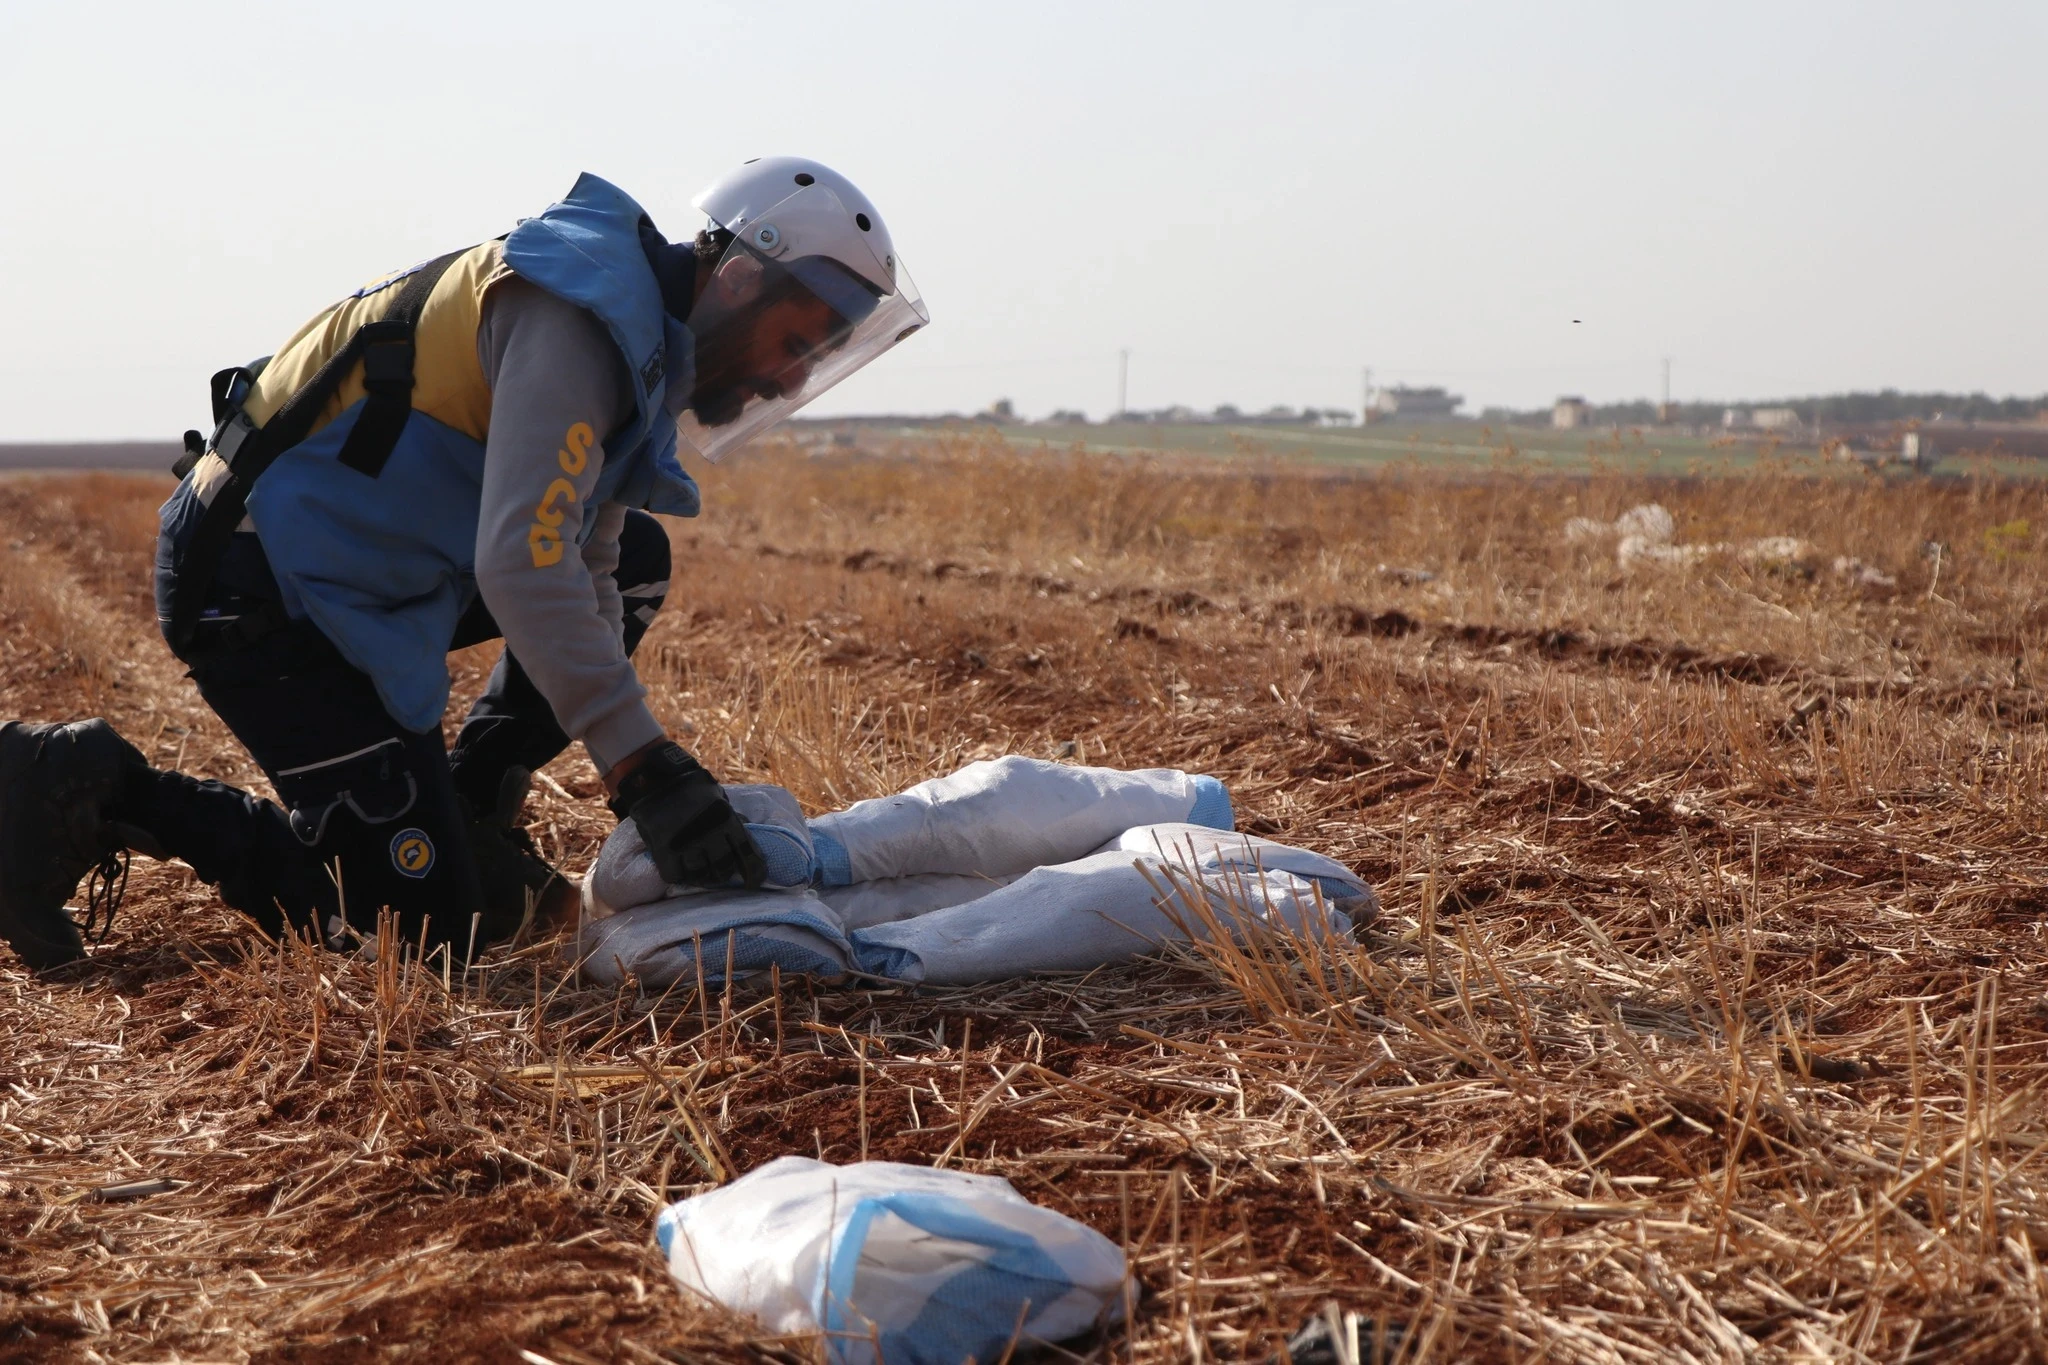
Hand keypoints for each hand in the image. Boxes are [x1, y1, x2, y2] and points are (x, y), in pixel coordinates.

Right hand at [606, 741, 765, 888]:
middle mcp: (710, 834)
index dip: (754, 873)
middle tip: (718, 871)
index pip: (748, 854)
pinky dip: (679, 875)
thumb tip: (746, 833)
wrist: (656, 778)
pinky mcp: (665, 850)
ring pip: (700, 875)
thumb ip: (732, 818)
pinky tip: (679, 870)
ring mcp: (687, 843)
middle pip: (723, 869)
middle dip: (723, 873)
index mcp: (727, 820)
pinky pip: (675, 875)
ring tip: (699, 872)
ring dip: (701, 877)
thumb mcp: (719, 798)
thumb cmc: (692, 787)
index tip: (754, 883)